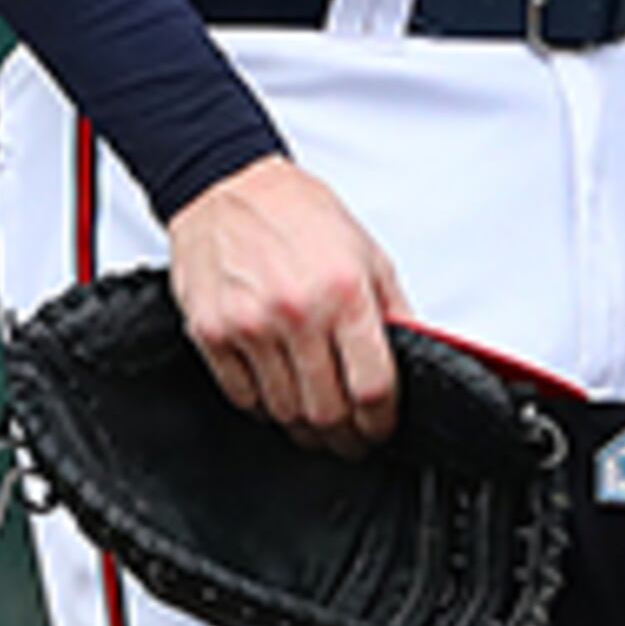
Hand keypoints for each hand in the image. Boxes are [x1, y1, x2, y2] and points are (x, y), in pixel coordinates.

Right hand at [166, 157, 411, 452]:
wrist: (227, 186)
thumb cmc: (297, 214)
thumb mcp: (367, 255)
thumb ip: (394, 312)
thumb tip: (414, 357)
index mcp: (344, 294)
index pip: (372, 387)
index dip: (381, 421)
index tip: (380, 428)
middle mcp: (297, 313)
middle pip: (327, 411)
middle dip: (345, 437)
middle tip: (352, 439)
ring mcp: (250, 326)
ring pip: (284, 412)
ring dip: (305, 427)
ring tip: (316, 420)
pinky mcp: (211, 332)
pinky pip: (242, 396)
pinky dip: (263, 406)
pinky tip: (277, 394)